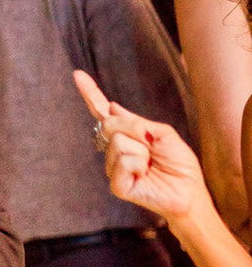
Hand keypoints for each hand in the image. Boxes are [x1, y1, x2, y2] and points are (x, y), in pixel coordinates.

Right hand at [73, 70, 208, 222]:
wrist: (189, 190)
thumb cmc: (178, 163)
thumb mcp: (162, 133)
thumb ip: (137, 122)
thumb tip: (111, 107)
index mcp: (126, 134)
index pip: (104, 112)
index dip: (91, 94)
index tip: (78, 75)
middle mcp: (115, 149)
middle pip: (110, 123)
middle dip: (135, 130)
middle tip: (150, 147)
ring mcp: (113, 167)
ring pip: (118, 142)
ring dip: (141, 151)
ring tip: (150, 165)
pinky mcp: (116, 185)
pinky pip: (123, 161)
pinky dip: (139, 165)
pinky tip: (144, 175)